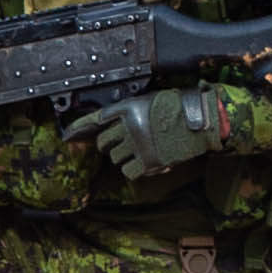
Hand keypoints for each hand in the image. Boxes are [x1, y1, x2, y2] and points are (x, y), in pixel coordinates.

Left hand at [68, 87, 223, 178]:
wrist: (203, 122)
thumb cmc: (180, 108)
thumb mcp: (151, 101)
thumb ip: (130, 112)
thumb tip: (112, 126)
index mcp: (129, 107)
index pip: (97, 119)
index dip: (80, 128)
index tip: (68, 136)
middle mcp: (130, 126)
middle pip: (104, 141)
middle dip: (110, 144)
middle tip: (124, 143)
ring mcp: (138, 144)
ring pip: (116, 158)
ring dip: (124, 156)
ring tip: (142, 150)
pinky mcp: (148, 161)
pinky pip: (128, 171)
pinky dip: (135, 169)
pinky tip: (146, 162)